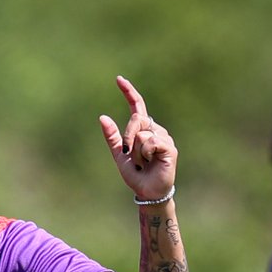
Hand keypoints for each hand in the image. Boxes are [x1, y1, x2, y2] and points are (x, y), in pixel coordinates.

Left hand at [98, 76, 176, 201]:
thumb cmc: (136, 175)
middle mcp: (155, 130)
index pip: (137, 107)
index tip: (118, 79)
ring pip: (141, 133)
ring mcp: (164, 137)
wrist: (147, 192)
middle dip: (127, 136)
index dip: (129, 92)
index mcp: (143, 130)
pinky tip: (151, 162)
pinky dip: (145, 154)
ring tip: (143, 163)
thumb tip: (102, 117)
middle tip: (128, 154)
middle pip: (136, 119)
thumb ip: (112, 137)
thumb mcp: (119, 155)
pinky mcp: (169, 147)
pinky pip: (150, 142)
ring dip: (136, 151)